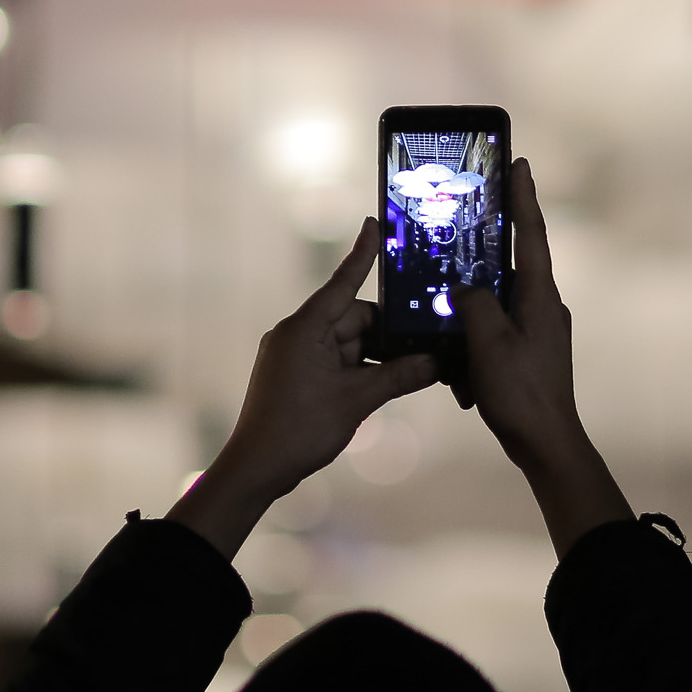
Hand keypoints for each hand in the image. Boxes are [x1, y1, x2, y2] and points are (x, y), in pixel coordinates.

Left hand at [168, 218, 437, 559]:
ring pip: (347, 342)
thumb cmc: (299, 429)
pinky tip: (383, 384)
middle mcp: (297, 334)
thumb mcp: (356, 400)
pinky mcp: (294, 374)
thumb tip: (434, 363)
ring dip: (375, 357)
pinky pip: (334, 360)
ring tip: (410, 373)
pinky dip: (358, 369)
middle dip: (387, 334)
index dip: (362, 254)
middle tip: (426, 346)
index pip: (342, 283)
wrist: (257, 468)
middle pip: (353, 318)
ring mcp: (294, 354)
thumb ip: (397, 376)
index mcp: (305, 328)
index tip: (374, 223)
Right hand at [457, 160, 632, 555]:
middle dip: (488, 248)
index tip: (519, 161)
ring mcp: (540, 332)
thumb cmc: (520, 392)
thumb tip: (465, 288)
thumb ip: (474, 303)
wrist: (545, 444)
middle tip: (466, 222)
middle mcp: (545, 307)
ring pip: (499, 303)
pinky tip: (456, 367)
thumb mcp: (487, 342)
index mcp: (540, 297)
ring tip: (446, 306)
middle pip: (514, 264)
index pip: (532, 233)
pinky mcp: (529, 355)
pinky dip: (474, 343)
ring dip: (473, 309)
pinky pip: (497, 334)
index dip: (523, 196)